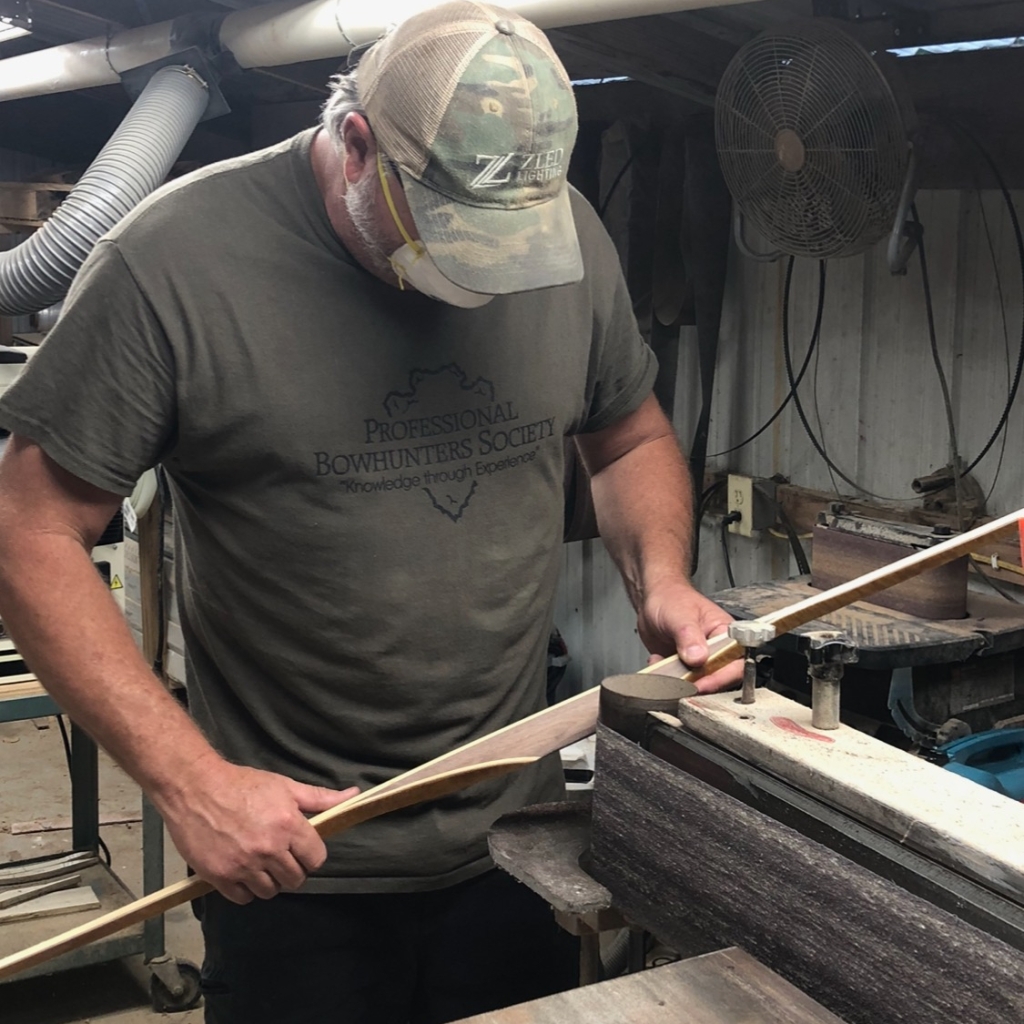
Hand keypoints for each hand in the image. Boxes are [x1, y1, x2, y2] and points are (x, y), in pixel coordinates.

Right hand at [157, 755, 358, 904]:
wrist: (195, 787)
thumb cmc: (242, 784)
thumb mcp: (285, 786)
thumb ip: (320, 798)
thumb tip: (353, 796)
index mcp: (288, 825)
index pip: (316, 859)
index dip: (311, 855)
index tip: (302, 849)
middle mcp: (269, 848)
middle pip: (295, 879)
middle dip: (292, 869)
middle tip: (281, 855)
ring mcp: (243, 865)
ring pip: (270, 891)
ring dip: (269, 881)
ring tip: (261, 863)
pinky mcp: (219, 876)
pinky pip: (243, 898)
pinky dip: (245, 889)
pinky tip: (243, 871)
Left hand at [639, 578, 742, 692]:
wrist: (652, 599)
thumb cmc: (672, 598)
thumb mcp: (681, 614)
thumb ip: (689, 636)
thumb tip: (698, 657)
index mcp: (726, 634)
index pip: (735, 664)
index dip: (722, 678)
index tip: (703, 684)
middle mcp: (716, 650)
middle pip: (719, 679)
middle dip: (699, 684)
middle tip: (681, 684)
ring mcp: (700, 661)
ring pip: (697, 683)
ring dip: (679, 682)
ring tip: (665, 670)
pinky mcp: (684, 667)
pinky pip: (678, 681)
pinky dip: (666, 677)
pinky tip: (657, 662)